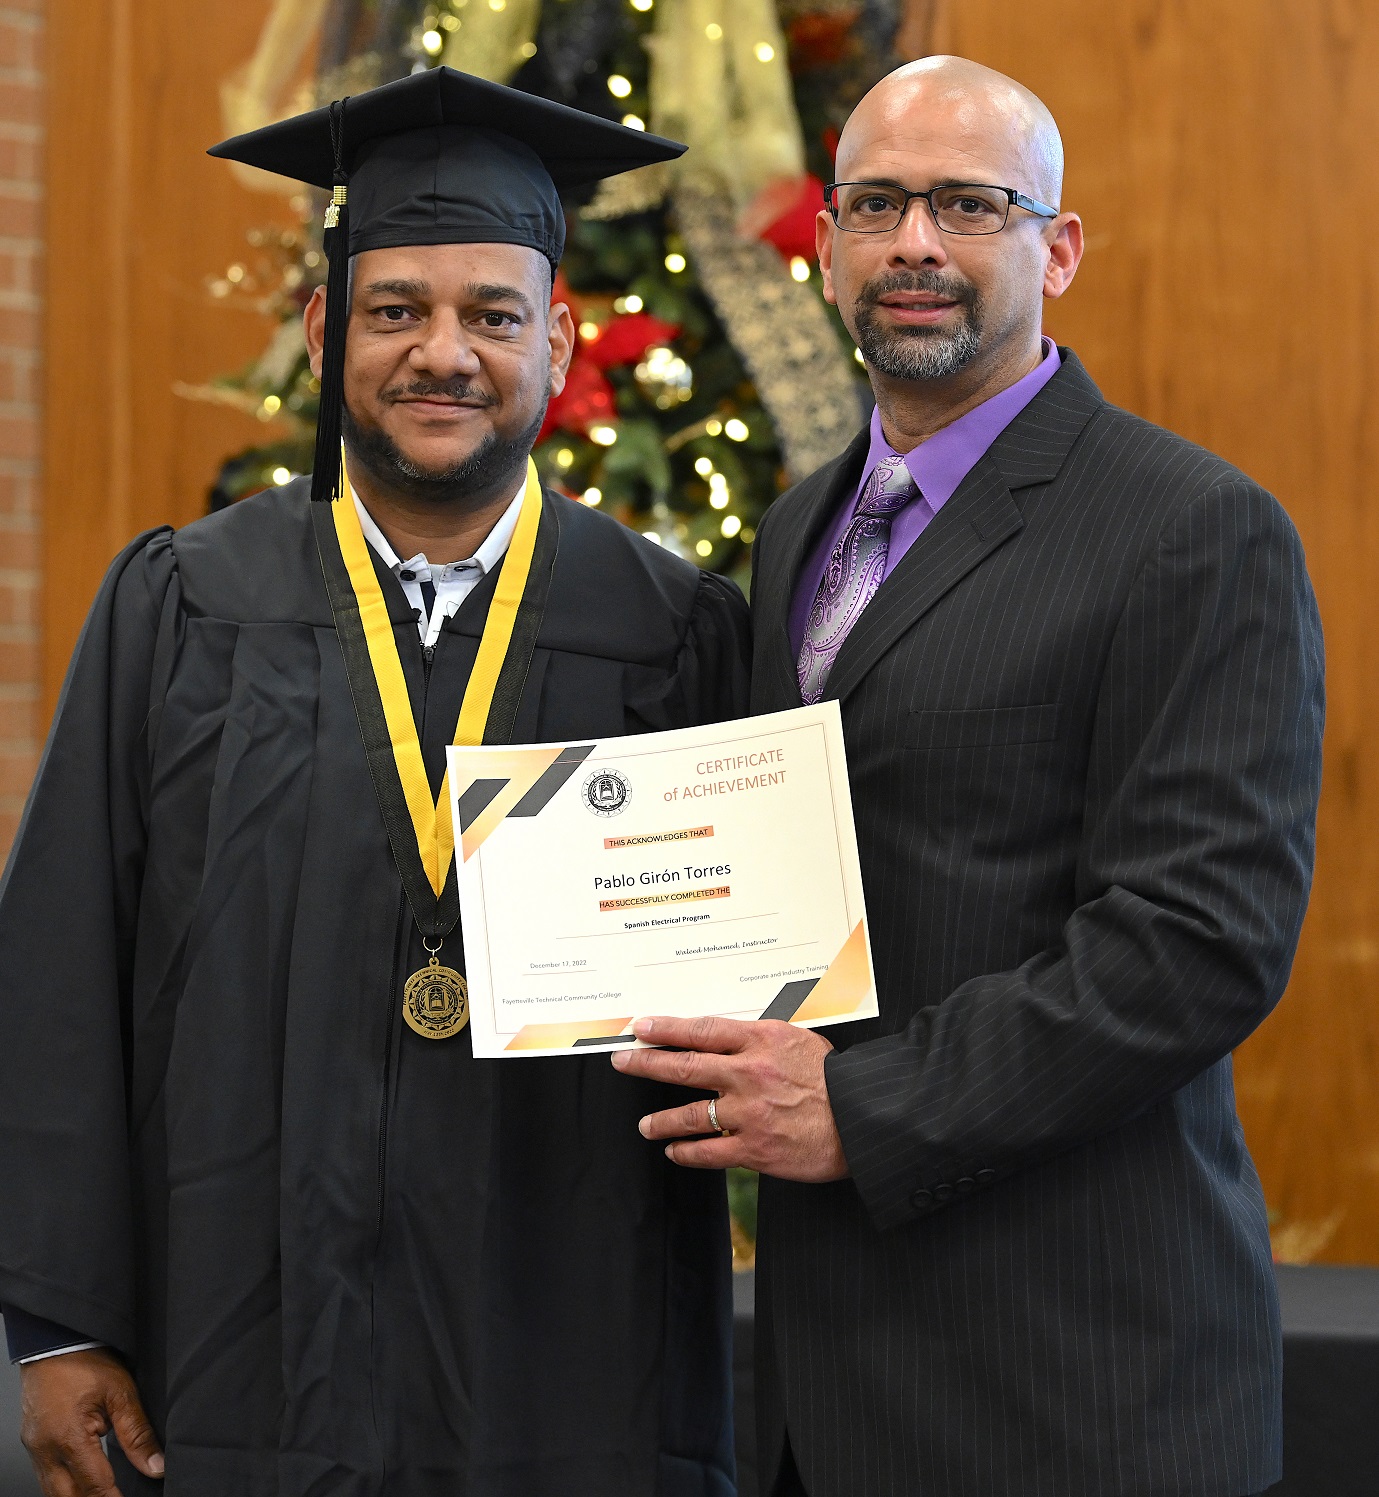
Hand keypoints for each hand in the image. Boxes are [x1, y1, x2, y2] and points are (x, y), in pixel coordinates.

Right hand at [20, 1348, 164, 1494]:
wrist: (55, 1341)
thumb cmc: (86, 1360)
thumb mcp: (121, 1392)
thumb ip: (137, 1433)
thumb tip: (155, 1465)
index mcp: (68, 1438)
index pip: (94, 1486)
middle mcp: (45, 1449)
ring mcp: (35, 1448)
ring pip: (54, 1491)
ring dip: (78, 1496)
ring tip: (104, 1494)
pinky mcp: (33, 1443)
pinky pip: (46, 1476)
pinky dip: (65, 1485)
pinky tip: (82, 1483)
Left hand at [611, 1015, 849, 1180]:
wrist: (862, 1120)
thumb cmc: (836, 1080)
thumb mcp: (800, 1040)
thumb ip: (762, 1040)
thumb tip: (729, 1039)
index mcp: (761, 1041)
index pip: (702, 1030)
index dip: (666, 1028)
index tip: (642, 1027)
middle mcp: (748, 1074)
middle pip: (684, 1066)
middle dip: (646, 1064)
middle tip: (622, 1061)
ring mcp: (748, 1113)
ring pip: (688, 1115)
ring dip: (660, 1120)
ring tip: (644, 1124)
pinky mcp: (754, 1149)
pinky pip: (708, 1152)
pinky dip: (685, 1152)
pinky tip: (674, 1151)